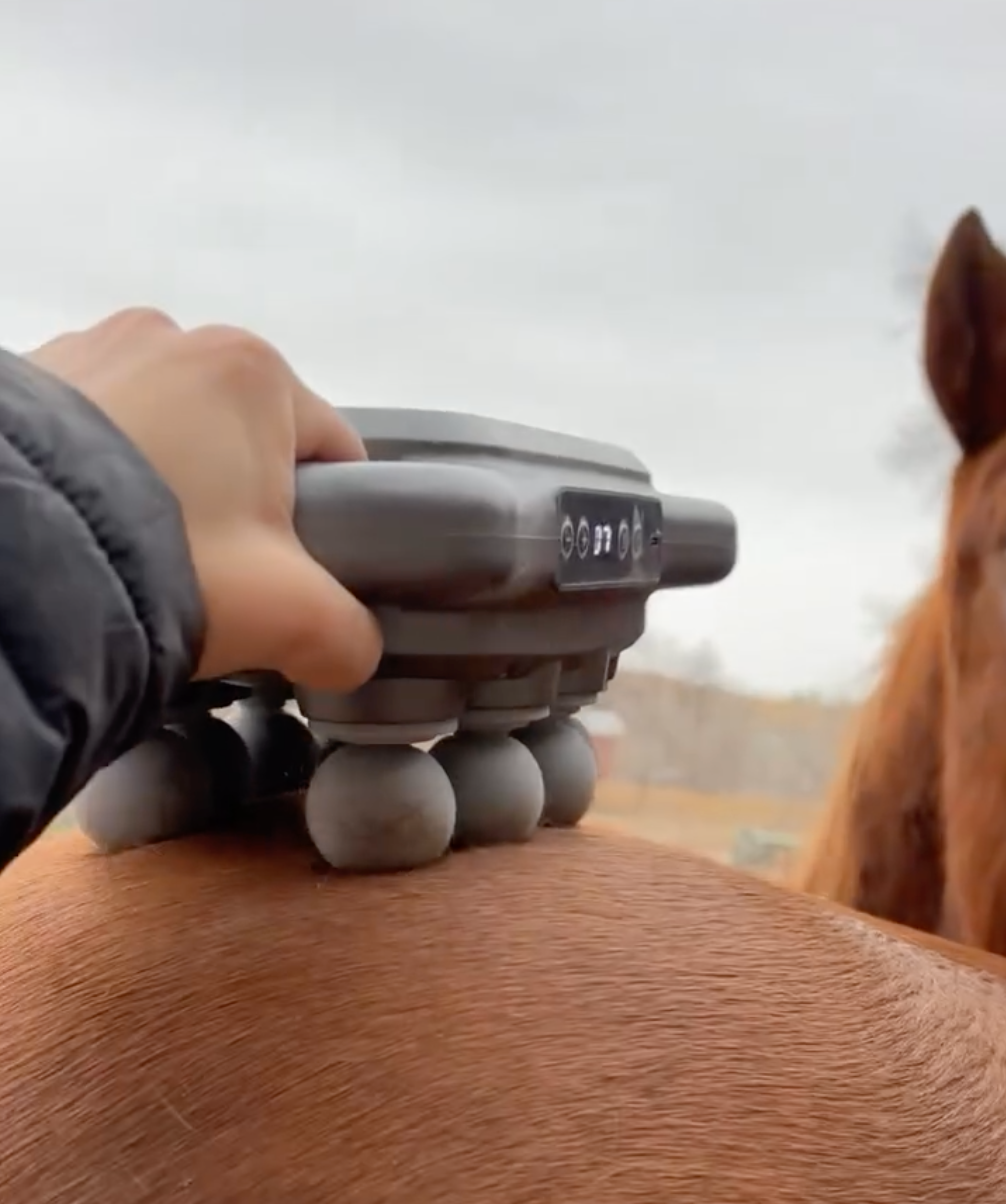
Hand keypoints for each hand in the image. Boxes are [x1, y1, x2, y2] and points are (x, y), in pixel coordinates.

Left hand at [26, 307, 382, 692]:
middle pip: (243, 442)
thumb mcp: (290, 615)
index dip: (332, 522)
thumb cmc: (167, 562)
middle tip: (215, 579)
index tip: (299, 576)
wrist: (7, 564)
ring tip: (140, 560)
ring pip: (167, 436)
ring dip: (168, 490)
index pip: (333, 450)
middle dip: (238, 507)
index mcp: (254, 370)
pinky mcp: (26, 379)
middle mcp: (174, 337)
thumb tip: (350, 649)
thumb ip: (347, 633)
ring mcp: (91, 349)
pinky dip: (100, 478)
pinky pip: (94, 433)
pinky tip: (87, 533)